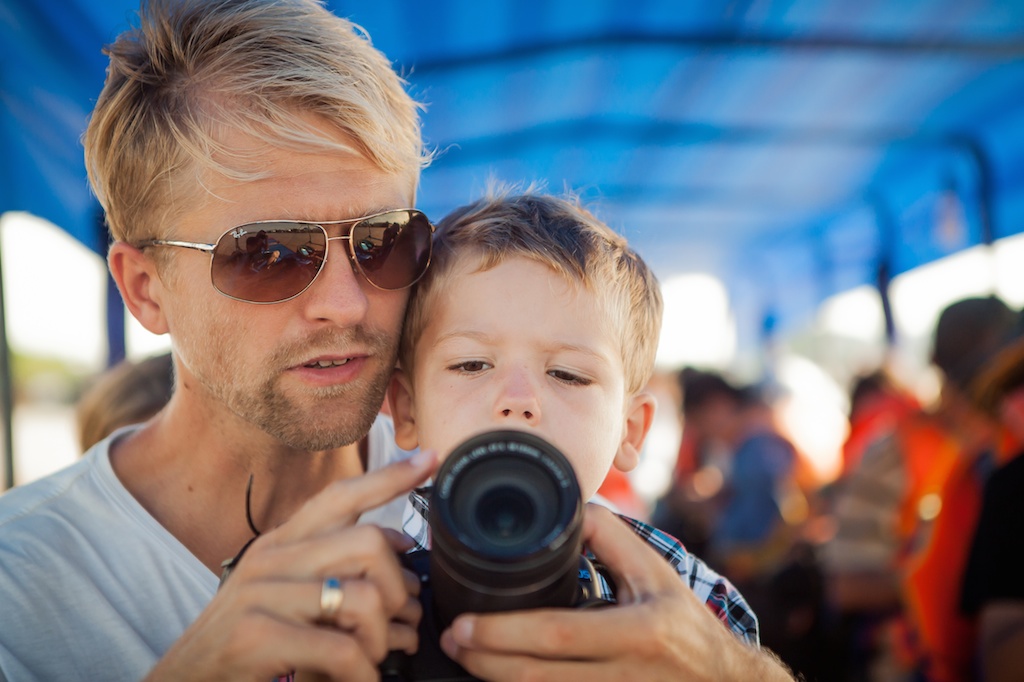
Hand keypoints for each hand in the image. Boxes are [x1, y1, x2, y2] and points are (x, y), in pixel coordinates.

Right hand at [144, 449, 438, 681]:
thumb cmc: (243, 645)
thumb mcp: (282, 593)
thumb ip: (332, 564)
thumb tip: (397, 542)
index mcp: (280, 543)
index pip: (341, 496)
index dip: (389, 477)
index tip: (431, 461)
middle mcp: (270, 558)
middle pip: (369, 543)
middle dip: (400, 589)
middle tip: (397, 625)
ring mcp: (260, 595)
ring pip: (364, 599)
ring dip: (383, 641)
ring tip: (374, 661)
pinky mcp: (255, 637)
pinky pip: (343, 650)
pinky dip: (364, 674)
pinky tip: (360, 681)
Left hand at [439, 504, 793, 681]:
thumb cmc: (685, 623)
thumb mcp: (656, 573)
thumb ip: (613, 537)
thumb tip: (569, 504)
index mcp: (638, 631)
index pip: (559, 634)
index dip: (505, 632)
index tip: (466, 622)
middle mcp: (626, 674)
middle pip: (538, 677)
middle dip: (485, 660)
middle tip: (451, 638)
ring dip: (494, 680)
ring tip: (463, 656)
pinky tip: (498, 675)